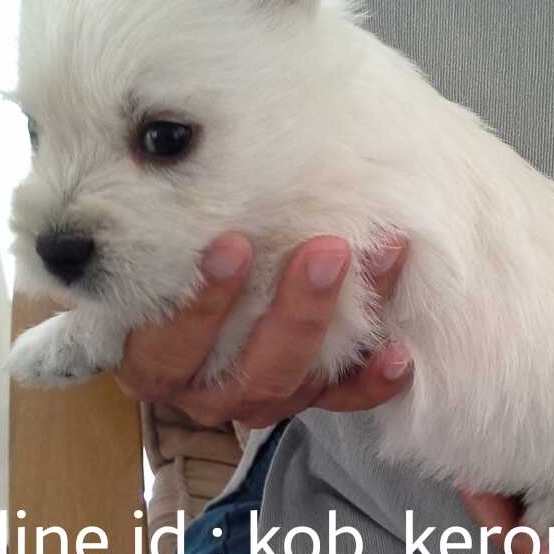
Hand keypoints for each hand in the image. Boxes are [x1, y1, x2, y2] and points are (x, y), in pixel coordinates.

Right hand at [116, 233, 411, 427]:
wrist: (181, 322)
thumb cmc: (163, 274)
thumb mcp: (154, 258)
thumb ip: (165, 233)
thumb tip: (177, 151)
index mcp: (156, 364)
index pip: (169, 348)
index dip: (202, 304)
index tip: (232, 244)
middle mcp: (205, 392)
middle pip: (250, 371)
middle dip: (295, 312)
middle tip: (326, 250)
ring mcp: (256, 401)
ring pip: (299, 382)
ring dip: (342, 325)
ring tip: (380, 262)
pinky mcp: (302, 401)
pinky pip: (341, 402)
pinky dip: (372, 381)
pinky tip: (399, 352)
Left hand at [460, 400, 553, 553]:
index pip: (527, 545)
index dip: (489, 511)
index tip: (467, 462)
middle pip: (531, 522)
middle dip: (497, 486)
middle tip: (474, 428)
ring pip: (551, 499)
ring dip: (522, 468)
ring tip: (499, 419)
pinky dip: (553, 455)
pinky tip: (544, 421)